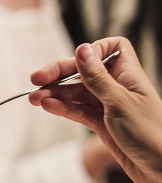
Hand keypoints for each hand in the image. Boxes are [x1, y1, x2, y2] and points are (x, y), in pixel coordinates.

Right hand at [29, 37, 161, 182]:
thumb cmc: (151, 134)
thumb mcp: (119, 102)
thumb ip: (97, 78)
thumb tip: (82, 50)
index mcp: (128, 75)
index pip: (110, 48)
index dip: (92, 50)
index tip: (75, 59)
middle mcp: (117, 88)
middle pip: (84, 73)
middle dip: (60, 74)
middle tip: (36, 79)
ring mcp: (108, 107)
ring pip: (77, 94)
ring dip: (55, 94)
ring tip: (34, 98)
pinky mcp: (102, 126)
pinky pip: (78, 112)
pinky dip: (63, 109)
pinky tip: (48, 107)